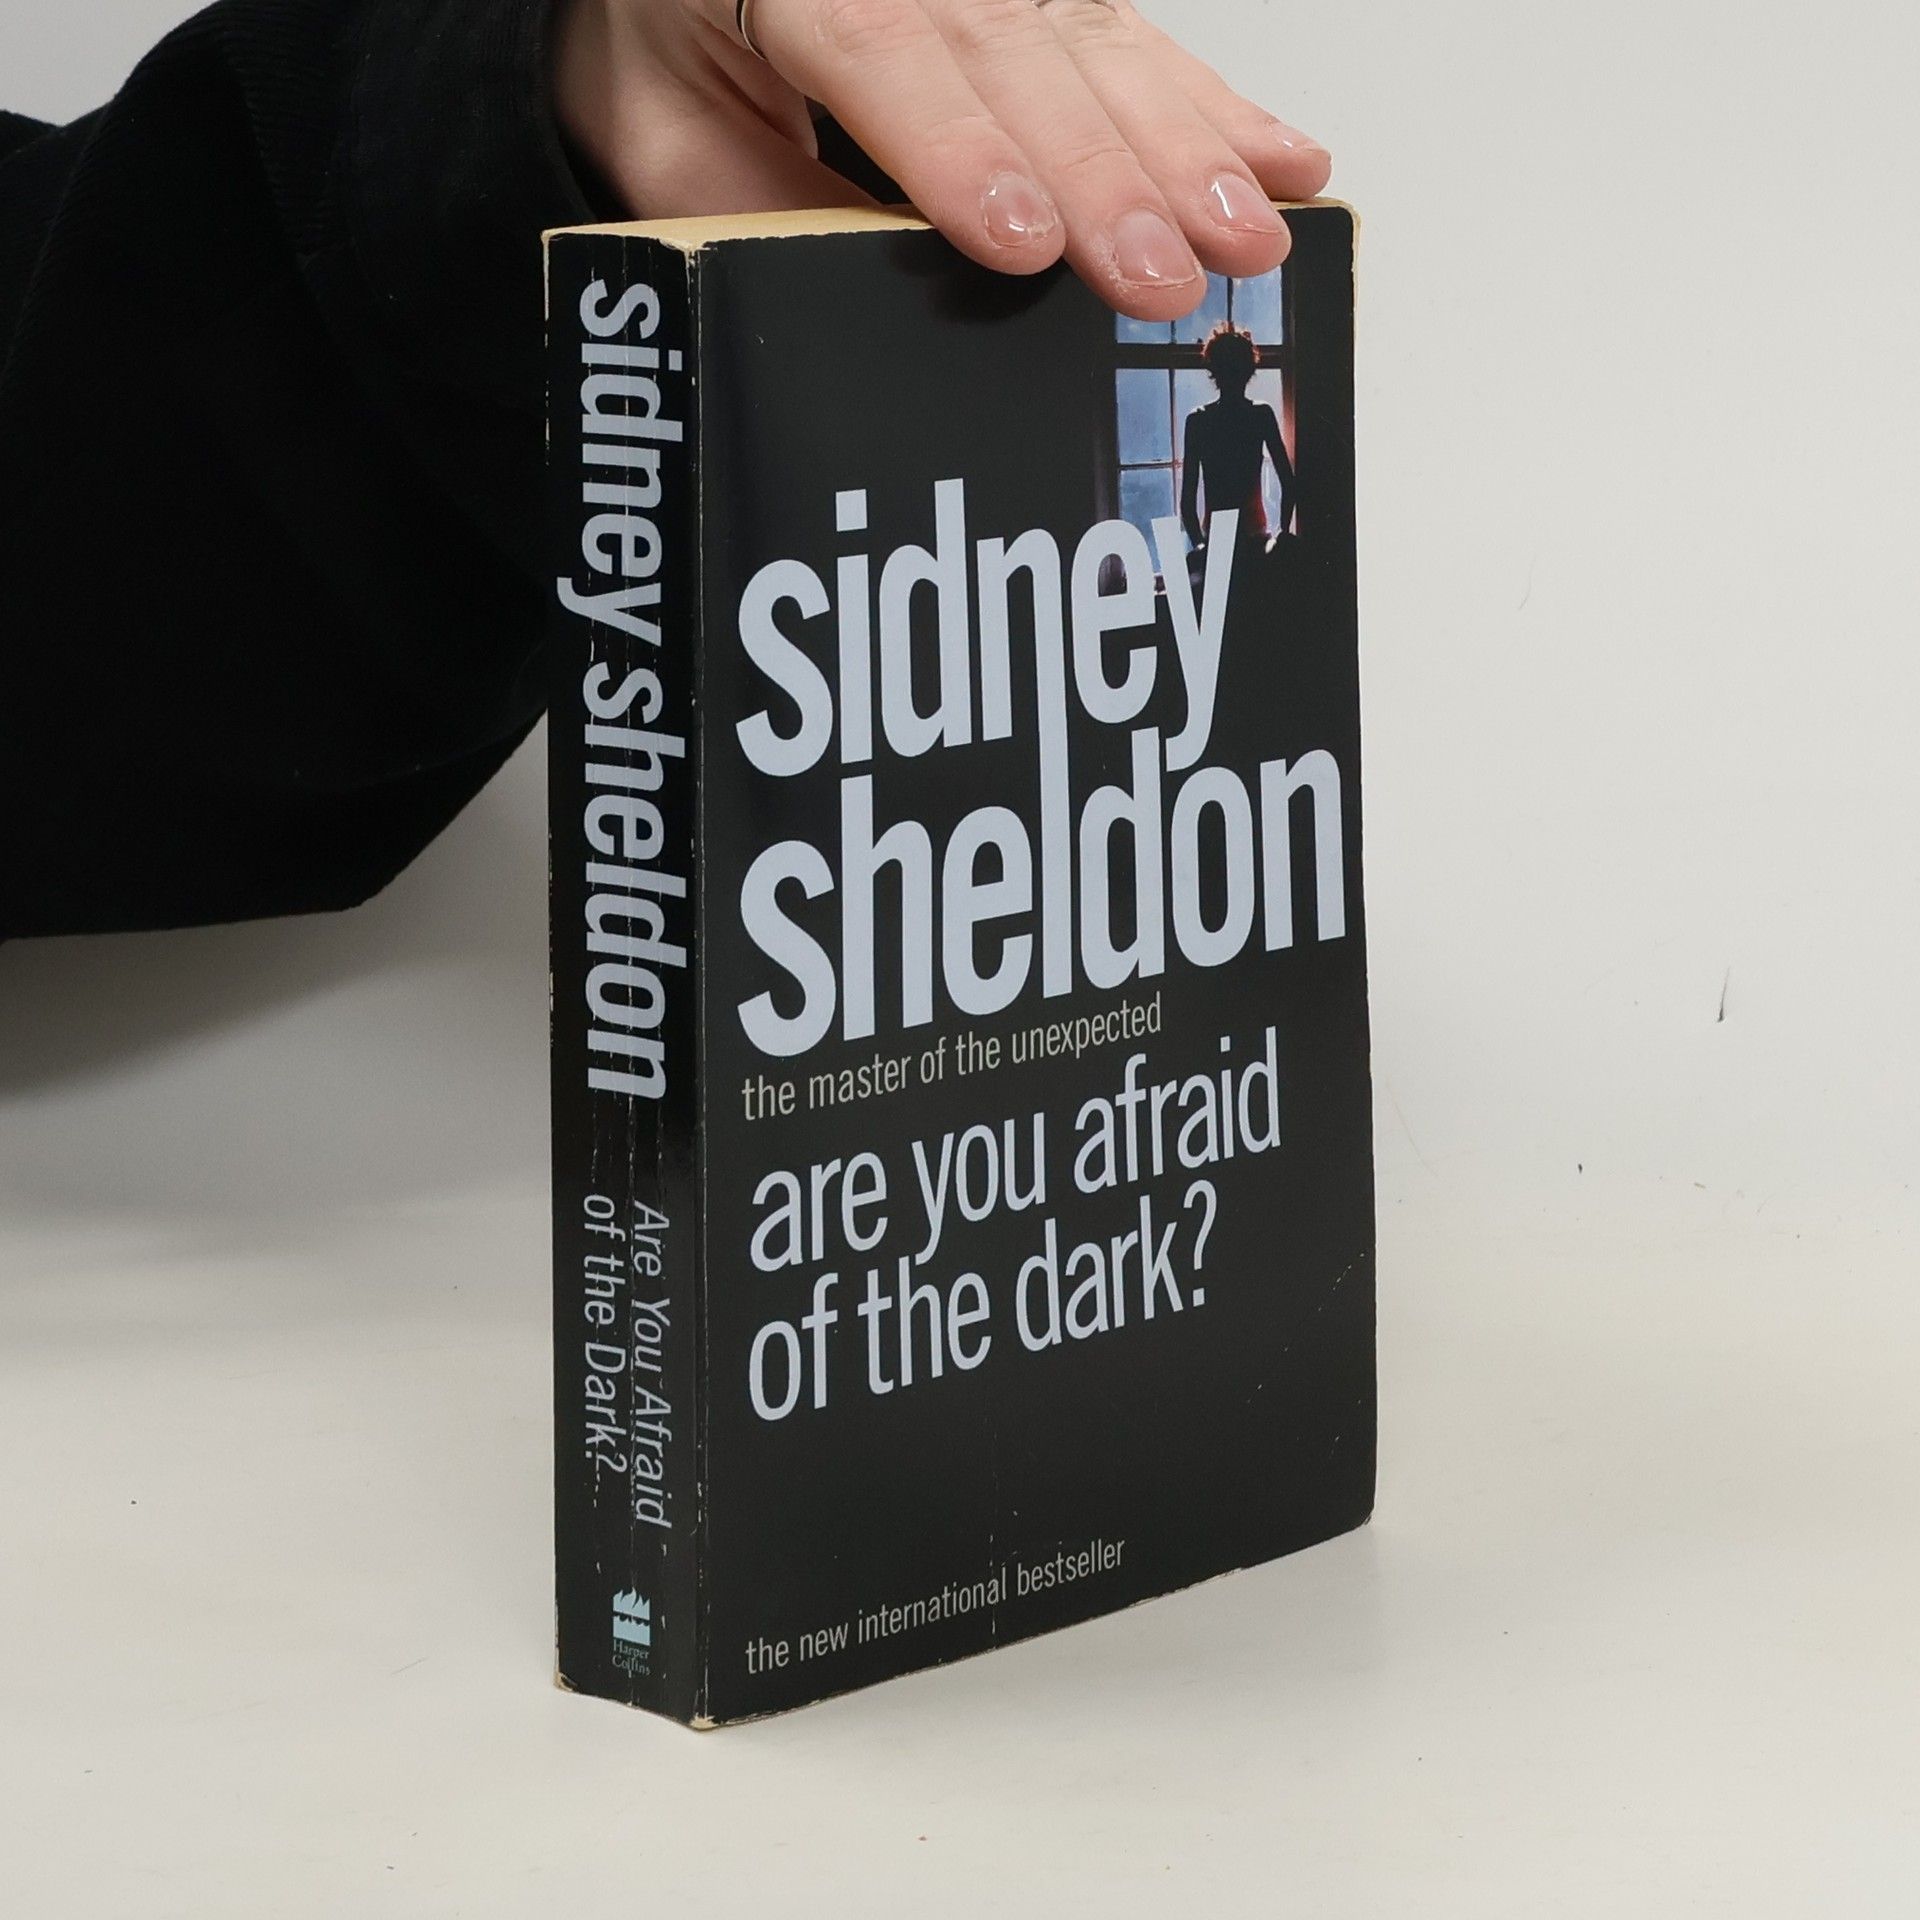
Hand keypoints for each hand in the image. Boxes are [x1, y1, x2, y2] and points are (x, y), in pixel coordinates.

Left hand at [552, 0, 1331, 319]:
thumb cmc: (667, 43)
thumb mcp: (662, 137)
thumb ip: (754, 205)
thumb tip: (864, 290)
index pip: (884, 54)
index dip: (960, 150)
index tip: (1024, 240)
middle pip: (1015, 56)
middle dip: (1104, 173)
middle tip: (1165, 272)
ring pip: (1096, 47)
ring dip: (1185, 147)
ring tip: (1249, 235)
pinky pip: (1134, 40)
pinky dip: (1213, 106)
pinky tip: (1283, 158)